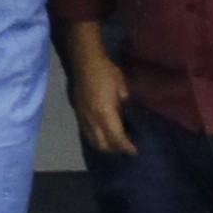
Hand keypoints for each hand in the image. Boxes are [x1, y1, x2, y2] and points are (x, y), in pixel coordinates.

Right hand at [66, 45, 134, 159]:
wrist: (85, 62)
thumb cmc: (107, 72)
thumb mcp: (122, 87)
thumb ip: (124, 103)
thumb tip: (125, 113)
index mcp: (105, 113)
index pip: (117, 137)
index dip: (126, 147)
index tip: (134, 150)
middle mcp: (93, 119)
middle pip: (103, 144)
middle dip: (115, 149)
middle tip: (125, 149)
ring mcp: (83, 117)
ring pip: (92, 140)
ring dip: (104, 146)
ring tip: (113, 145)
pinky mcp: (77, 113)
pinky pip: (86, 132)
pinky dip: (95, 138)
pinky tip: (101, 134)